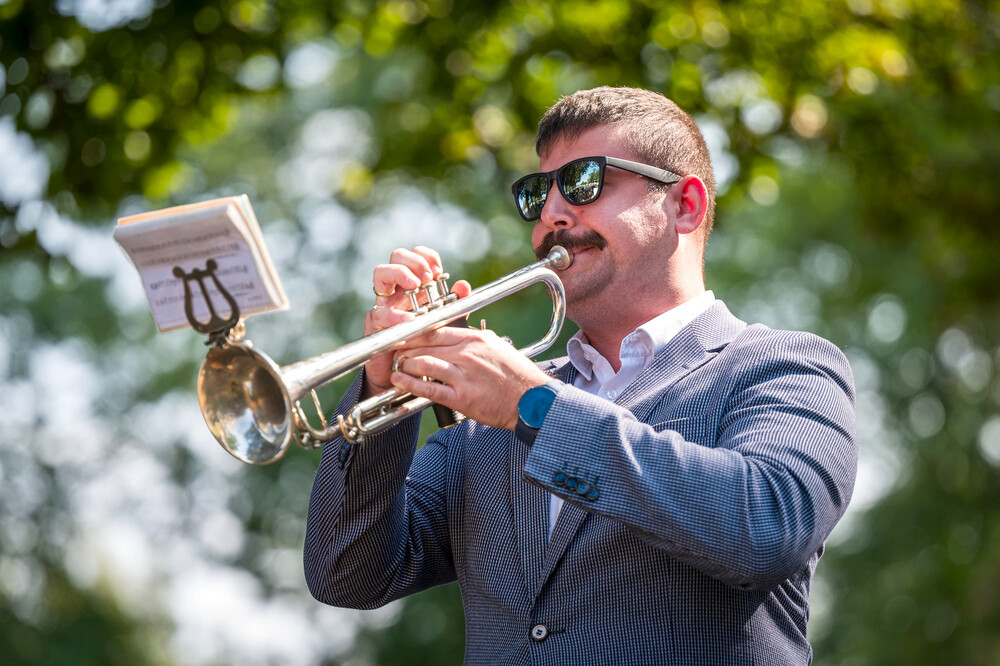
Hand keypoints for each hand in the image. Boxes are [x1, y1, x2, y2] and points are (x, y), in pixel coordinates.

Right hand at [363, 246, 469, 396]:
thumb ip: (456, 304)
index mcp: (414, 286)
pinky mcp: (375, 325)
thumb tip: (463, 285)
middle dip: (413, 262)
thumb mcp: (444, 321)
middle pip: (396, 256)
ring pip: (381, 273)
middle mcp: (397, 290)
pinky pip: (379, 313)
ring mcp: (384, 304)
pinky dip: (395, 315)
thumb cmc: (424, 344)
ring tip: (415, 285)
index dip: (426, 257)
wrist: (404, 372)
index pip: (416, 256)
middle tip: (427, 278)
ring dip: (400, 274)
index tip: (438, 270)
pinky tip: (409, 319)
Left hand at [387, 327, 551, 429]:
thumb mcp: (496, 346)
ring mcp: (463, 375)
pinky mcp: (461, 397)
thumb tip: (455, 335)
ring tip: (397, 366)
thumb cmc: (516, 375)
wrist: (531, 401)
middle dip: (404, 347)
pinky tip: (399, 382)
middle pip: (424, 344)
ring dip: (405, 364)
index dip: (413, 332)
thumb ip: (473, 340)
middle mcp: (467, 353)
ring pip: (422, 363)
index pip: (435, 329)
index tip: (402, 334)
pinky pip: (429, 388)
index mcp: (475, 338)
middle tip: (392, 350)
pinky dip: (410, 384)